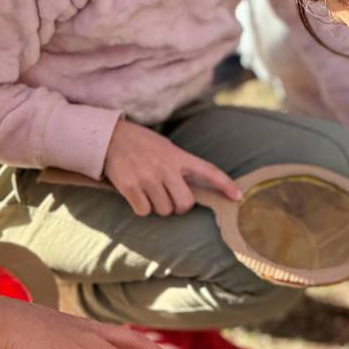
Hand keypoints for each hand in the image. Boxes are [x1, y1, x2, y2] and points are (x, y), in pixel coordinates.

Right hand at [104, 118, 240, 216]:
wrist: (110, 137)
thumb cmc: (142, 145)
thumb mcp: (167, 148)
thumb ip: (181, 166)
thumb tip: (193, 190)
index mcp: (178, 156)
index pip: (208, 171)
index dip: (225, 184)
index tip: (238, 197)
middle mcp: (166, 167)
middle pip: (185, 204)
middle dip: (178, 206)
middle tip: (168, 198)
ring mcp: (148, 177)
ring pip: (164, 210)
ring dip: (158, 207)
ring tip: (149, 191)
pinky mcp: (131, 187)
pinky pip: (144, 211)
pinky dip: (141, 208)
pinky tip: (136, 195)